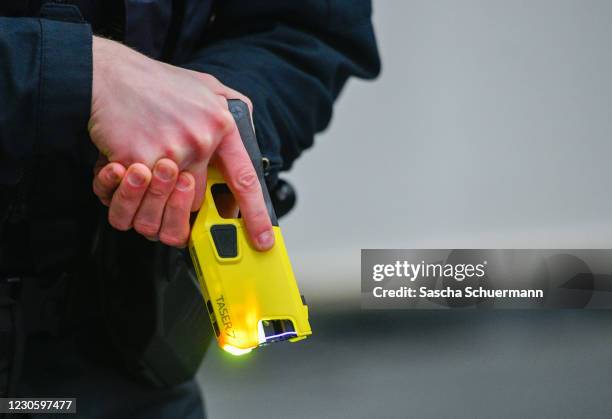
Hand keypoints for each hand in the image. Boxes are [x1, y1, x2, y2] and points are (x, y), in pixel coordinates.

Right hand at [89, 37, 273, 249]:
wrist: (109, 74)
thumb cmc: (156, 82)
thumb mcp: (208, 86)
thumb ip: (233, 109)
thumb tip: (249, 135)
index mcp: (221, 125)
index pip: (245, 179)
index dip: (256, 215)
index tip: (263, 240)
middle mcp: (200, 140)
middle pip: (200, 201)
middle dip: (184, 198)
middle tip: (169, 180)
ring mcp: (169, 152)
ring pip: (170, 205)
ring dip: (157, 198)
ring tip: (147, 174)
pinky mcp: (138, 161)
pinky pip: (139, 196)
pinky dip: (130, 188)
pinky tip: (125, 165)